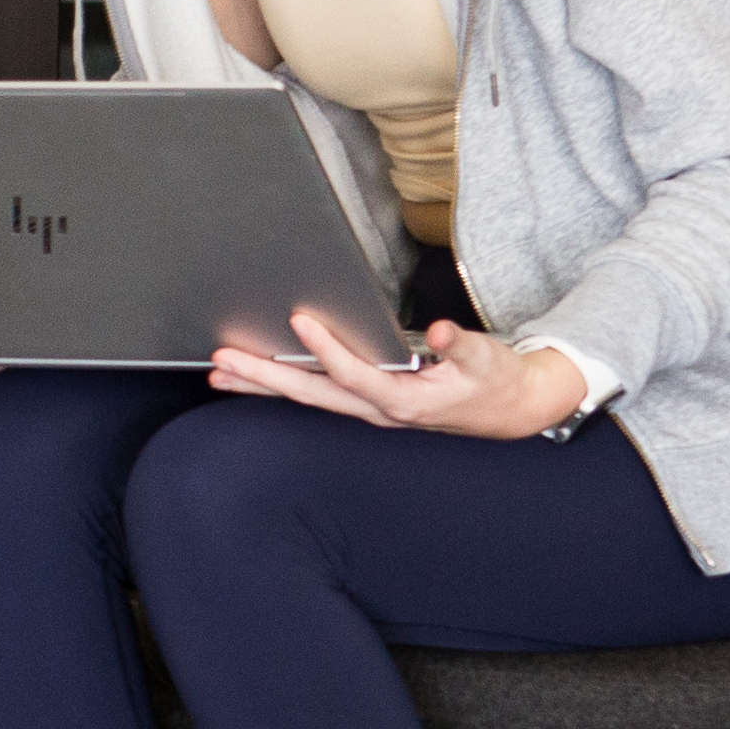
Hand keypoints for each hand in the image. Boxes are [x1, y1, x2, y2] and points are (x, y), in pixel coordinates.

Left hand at [208, 311, 586, 440]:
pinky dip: (285, 383)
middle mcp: (378, 409)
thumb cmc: (494, 380)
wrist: (508, 409)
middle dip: (265, 377)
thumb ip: (462, 345)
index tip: (299, 319)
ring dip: (263, 384)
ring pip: (307, 397)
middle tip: (223, 361)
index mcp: (404, 400)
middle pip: (312, 394)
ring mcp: (369, 408)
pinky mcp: (367, 401)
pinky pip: (317, 393)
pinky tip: (258, 373)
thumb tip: (442, 332)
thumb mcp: (486, 359)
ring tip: (221, 372)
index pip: (353, 374)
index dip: (326, 348)